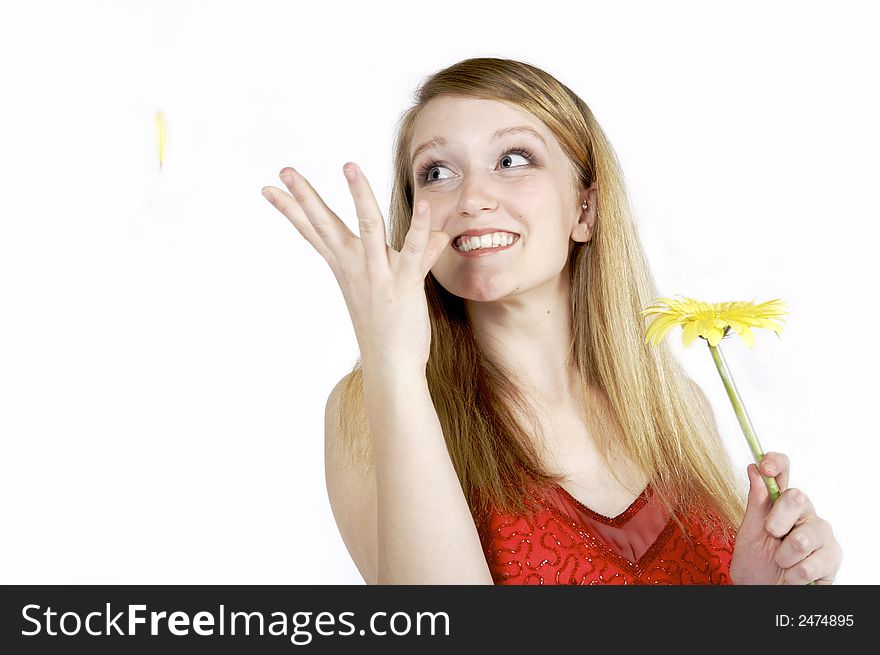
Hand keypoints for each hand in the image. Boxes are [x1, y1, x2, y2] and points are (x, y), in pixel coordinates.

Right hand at [261, 164, 450, 371]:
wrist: (392, 369)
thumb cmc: (389, 330)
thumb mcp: (393, 285)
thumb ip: (413, 255)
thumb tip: (436, 237)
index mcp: (345, 268)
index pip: (313, 232)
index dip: (291, 209)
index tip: (269, 188)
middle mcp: (356, 268)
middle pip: (326, 225)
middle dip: (305, 196)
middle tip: (284, 170)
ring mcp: (377, 276)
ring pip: (367, 228)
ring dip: (359, 196)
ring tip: (348, 166)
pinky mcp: (403, 286)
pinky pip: (413, 252)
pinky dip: (420, 228)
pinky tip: (425, 205)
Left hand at [729, 452, 841, 583]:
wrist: (763, 592)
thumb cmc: (756, 562)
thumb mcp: (748, 532)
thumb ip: (755, 502)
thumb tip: (754, 469)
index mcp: (780, 502)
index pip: (784, 469)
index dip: (776, 462)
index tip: (765, 468)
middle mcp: (804, 513)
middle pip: (798, 498)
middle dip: (776, 522)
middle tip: (771, 537)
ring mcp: (822, 533)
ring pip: (803, 538)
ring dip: (784, 557)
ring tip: (781, 563)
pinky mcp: (833, 556)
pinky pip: (813, 563)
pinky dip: (795, 575)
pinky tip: (793, 576)